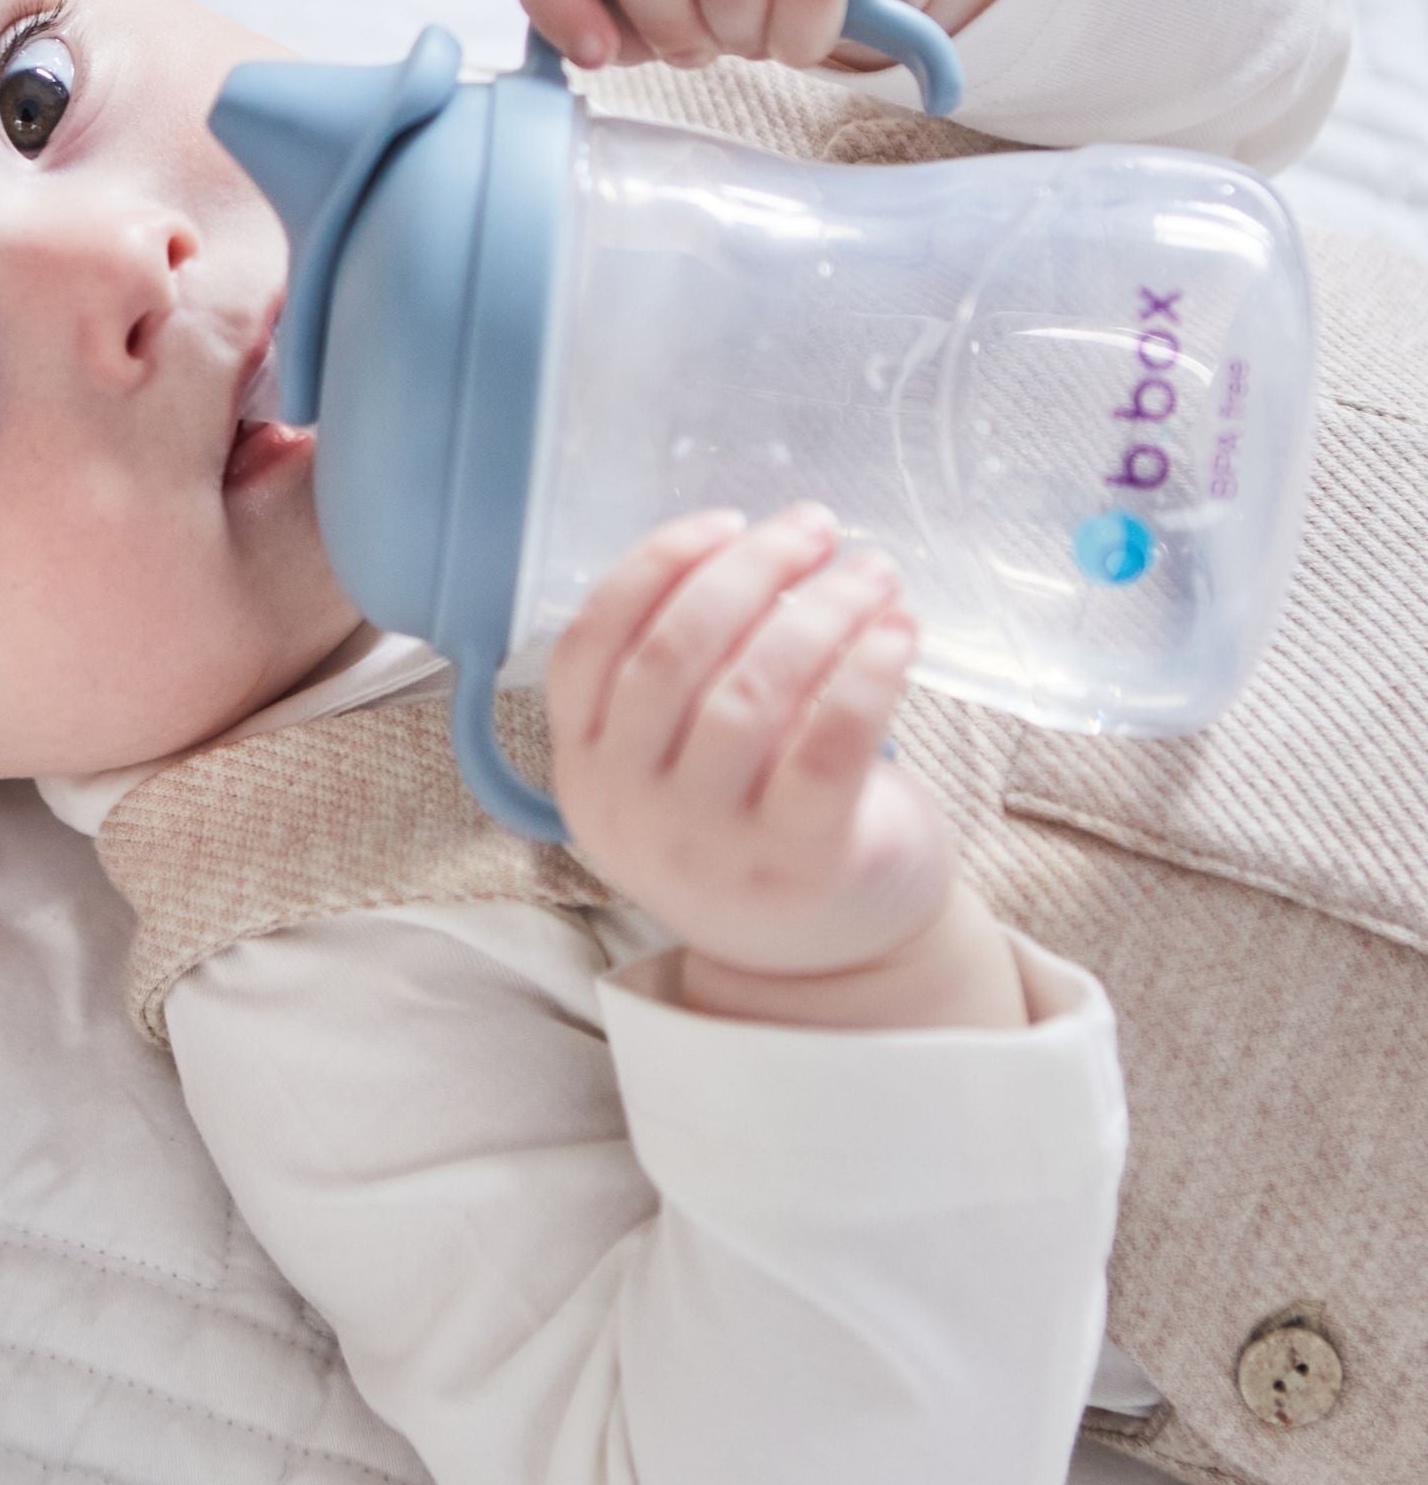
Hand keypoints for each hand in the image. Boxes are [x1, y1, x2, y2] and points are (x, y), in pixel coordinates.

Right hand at [545, 504, 956, 986]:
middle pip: (672, 654)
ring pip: (750, 693)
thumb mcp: (674, 764)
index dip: (652, 568)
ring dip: (820, 612)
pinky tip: (898, 634)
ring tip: (872, 574)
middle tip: (814, 529)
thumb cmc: (754, 824)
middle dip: (750, 571)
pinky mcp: (798, 864)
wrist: (824, 961)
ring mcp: (709, 844)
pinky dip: (866, 675)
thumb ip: (678, 676)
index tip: (724, 522)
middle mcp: (630, 808)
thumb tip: (755, 547)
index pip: (588, 645)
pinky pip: (830, 747)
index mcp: (587, 767)